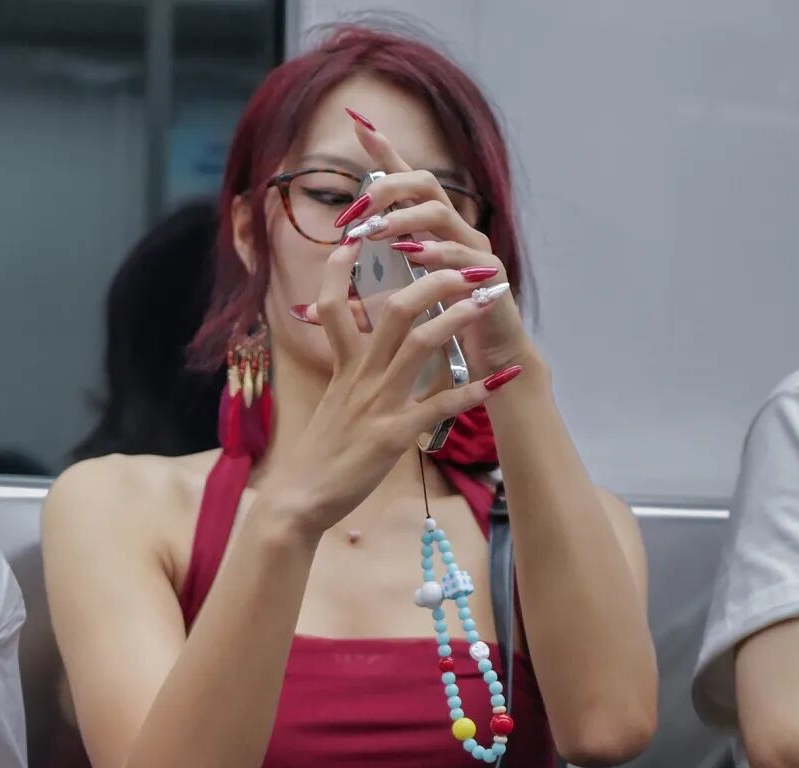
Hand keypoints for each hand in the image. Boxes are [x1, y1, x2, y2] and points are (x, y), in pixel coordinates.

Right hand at [269, 239, 521, 536]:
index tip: (359, 236)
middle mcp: (360, 377)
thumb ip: (349, 376)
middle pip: (395, 312)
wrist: (298, 500)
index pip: (335, 303)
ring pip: (419, 346)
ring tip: (487, 301)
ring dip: (457, 319)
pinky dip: (472, 393)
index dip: (343, 267)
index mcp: (343, 367)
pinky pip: (438, 407)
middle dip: (432, 282)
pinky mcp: (392, 437)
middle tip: (464, 266)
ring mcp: (377, 404)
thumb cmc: (317, 455)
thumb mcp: (332, 404)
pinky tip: (500, 380)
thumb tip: (360, 357)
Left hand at [304, 110, 535, 376]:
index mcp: (432, 233)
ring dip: (404, 219)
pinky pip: (462, 253)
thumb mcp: (390, 313)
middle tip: (354, 213)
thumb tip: (305, 309)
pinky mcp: (490, 274)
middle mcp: (455, 231)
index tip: (357, 124)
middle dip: (387, 189)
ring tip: (374, 232)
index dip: (384, 151)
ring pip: (440, 212)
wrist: (489, 362)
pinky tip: (413, 256)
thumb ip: (356, 304)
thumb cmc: (441, 332)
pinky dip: (436, 252)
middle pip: (425, 184)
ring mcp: (474, 249)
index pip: (406, 182)